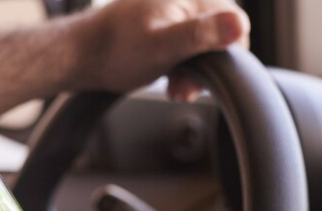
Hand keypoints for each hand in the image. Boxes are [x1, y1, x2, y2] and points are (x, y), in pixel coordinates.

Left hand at [74, 0, 249, 100]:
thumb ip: (200, 35)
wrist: (83, 54)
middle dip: (209, 67)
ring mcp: (176, 11)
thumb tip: (238, 24)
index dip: (226, 56)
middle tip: (185, 88)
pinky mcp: (167, 25)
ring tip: (176, 88)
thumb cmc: (116, 51)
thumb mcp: (163, 47)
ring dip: (196, 71)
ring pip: (205, 44)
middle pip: (221, 35)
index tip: (205, 78)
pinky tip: (171, 81)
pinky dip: (184, 67)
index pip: (236, 23)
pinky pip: (189, 46)